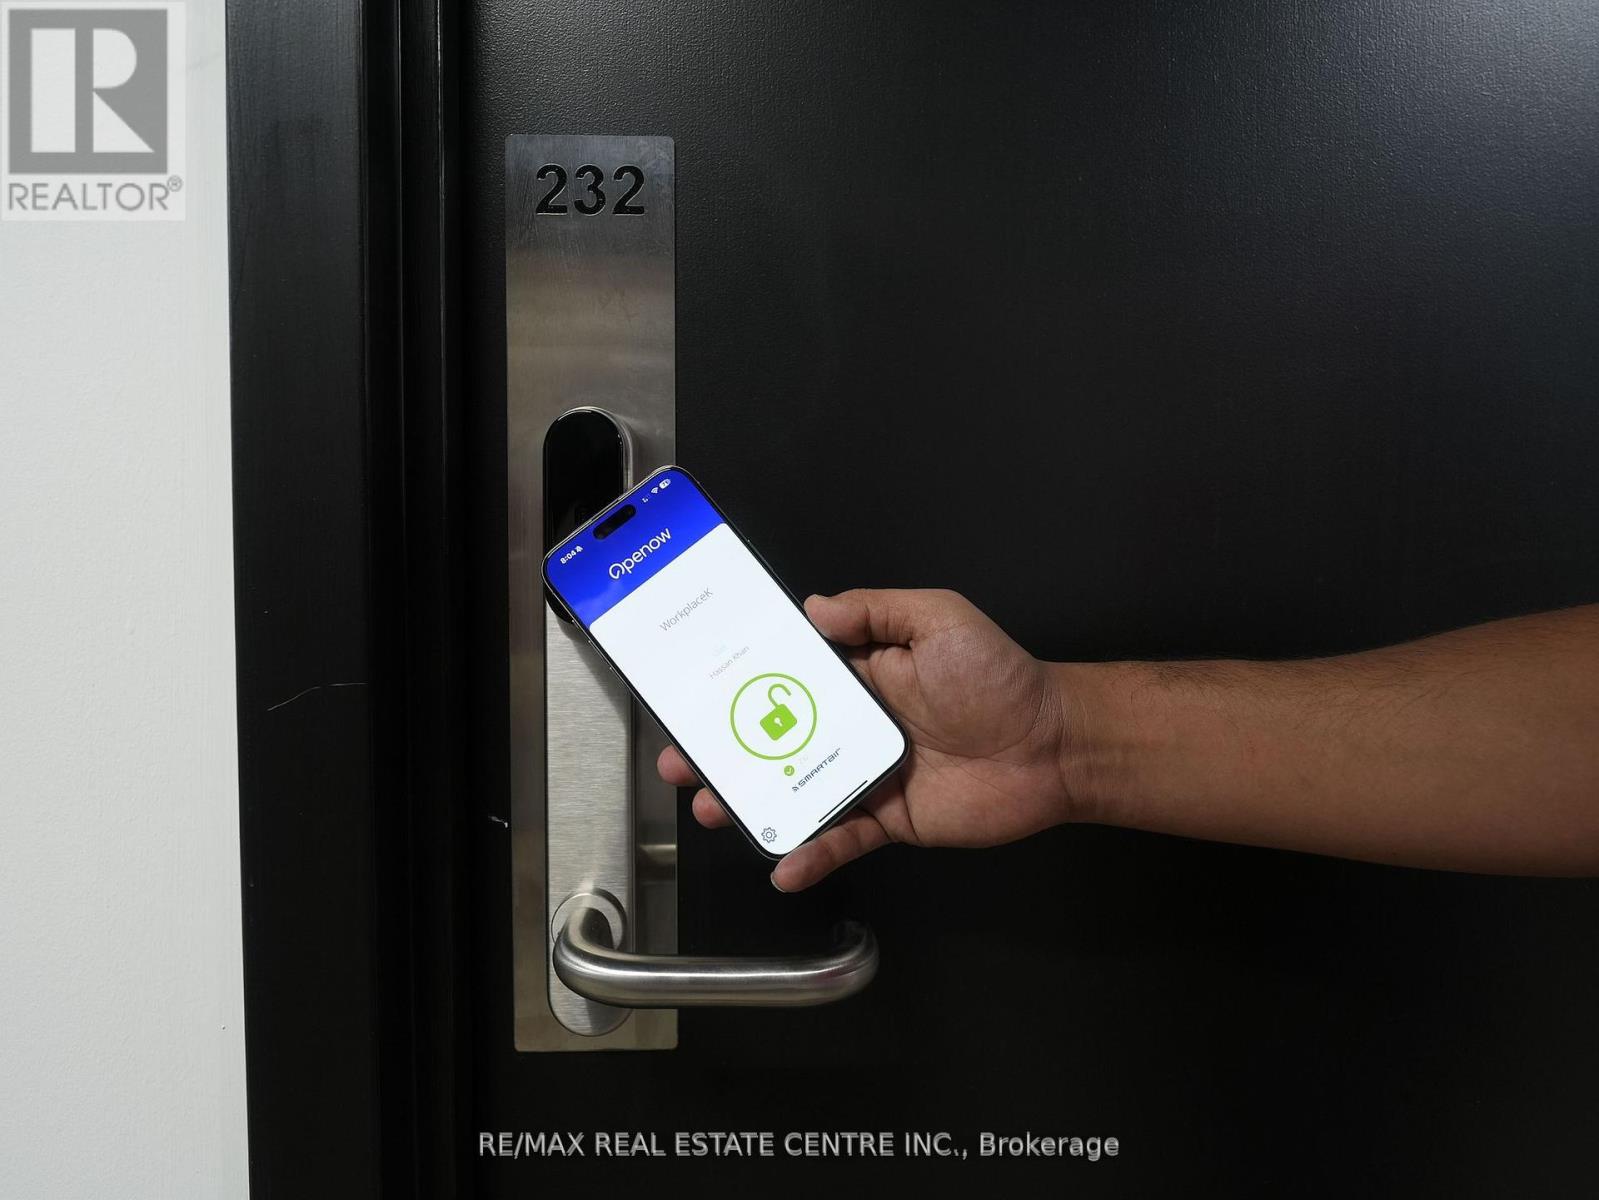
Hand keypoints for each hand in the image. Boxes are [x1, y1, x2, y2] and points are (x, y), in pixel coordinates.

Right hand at [656, 588, 1076, 889]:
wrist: (1055, 745)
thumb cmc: (1002, 677)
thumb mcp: (939, 619)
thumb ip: (876, 609)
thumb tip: (814, 606)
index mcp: (862, 675)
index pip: (788, 677)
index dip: (741, 685)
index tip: (697, 691)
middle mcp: (856, 725)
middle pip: (775, 738)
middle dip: (724, 749)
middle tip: (682, 760)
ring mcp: (869, 775)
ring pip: (795, 791)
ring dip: (751, 802)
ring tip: (710, 807)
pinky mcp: (890, 818)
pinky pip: (841, 836)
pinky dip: (810, 853)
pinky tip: (784, 864)